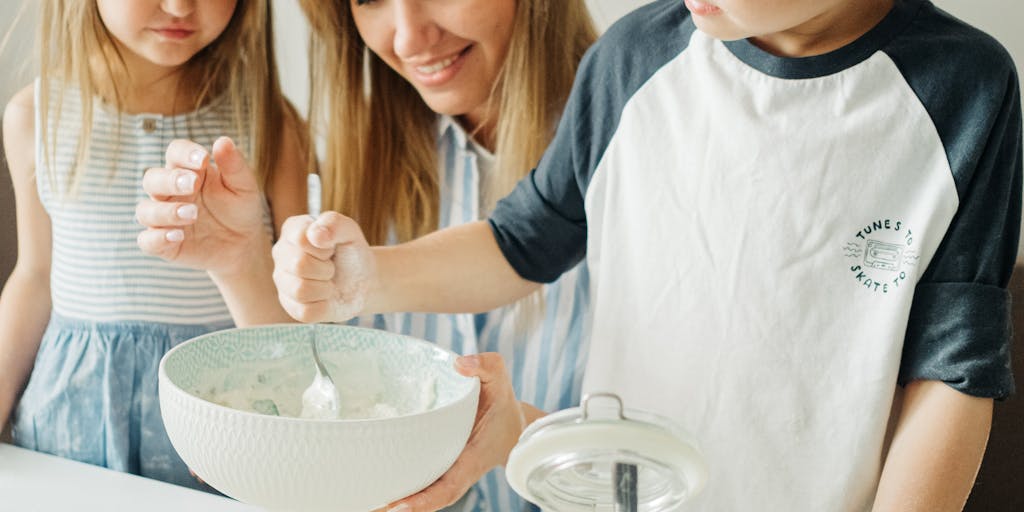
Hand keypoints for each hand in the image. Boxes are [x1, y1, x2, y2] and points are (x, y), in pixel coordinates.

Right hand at [136, 137, 266, 273]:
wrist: (244, 244)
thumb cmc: (240, 208)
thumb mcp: (244, 187)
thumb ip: (234, 165)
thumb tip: (223, 141)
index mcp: (188, 171)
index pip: (174, 153)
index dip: (184, 153)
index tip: (203, 159)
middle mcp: (170, 192)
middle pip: (152, 179)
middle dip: (169, 181)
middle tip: (192, 184)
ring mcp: (164, 218)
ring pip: (145, 210)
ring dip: (165, 211)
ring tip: (192, 214)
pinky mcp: (164, 244)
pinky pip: (147, 240)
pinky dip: (158, 238)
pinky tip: (178, 236)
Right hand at [272, 211, 375, 322]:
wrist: (362, 281)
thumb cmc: (351, 252)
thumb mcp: (351, 231)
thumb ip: (335, 223)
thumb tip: (315, 235)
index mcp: (292, 230)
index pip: (300, 239)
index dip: (325, 247)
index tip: (332, 248)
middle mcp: (281, 254)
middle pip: (299, 265)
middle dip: (326, 268)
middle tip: (331, 267)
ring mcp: (282, 281)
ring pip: (300, 290)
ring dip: (325, 288)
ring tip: (328, 281)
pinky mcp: (290, 306)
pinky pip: (306, 312)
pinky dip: (325, 306)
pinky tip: (325, 297)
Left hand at [385, 353, 525, 511]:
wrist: (513, 428)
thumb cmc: (503, 404)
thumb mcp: (500, 379)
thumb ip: (486, 365)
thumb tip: (460, 363)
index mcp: (473, 457)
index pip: (449, 486)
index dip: (425, 499)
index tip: (399, 506)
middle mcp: (458, 471)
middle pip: (430, 498)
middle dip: (402, 507)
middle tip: (371, 507)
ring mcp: (449, 472)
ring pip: (424, 495)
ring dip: (397, 502)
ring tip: (365, 504)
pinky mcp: (441, 467)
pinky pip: (421, 482)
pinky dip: (401, 489)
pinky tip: (376, 490)